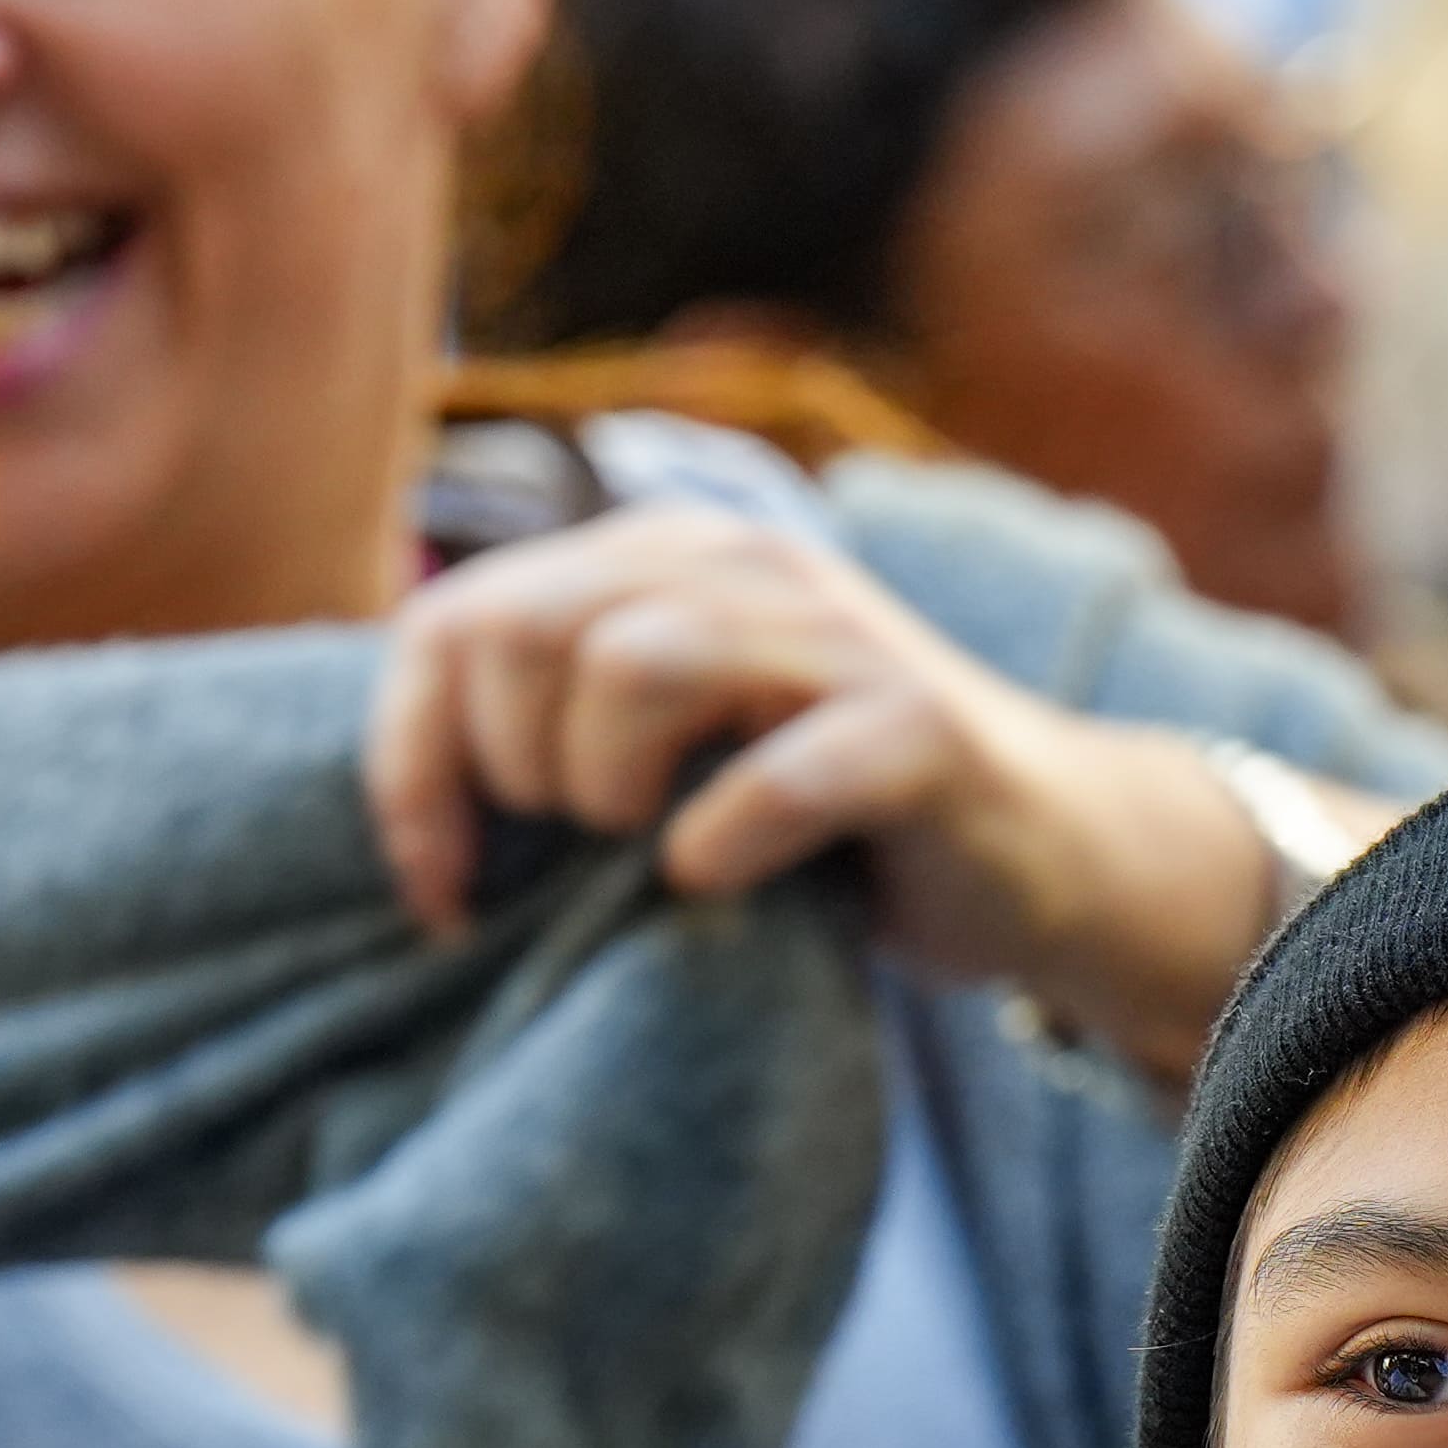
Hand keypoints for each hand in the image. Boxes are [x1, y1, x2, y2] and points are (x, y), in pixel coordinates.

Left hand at [363, 502, 1350, 1083]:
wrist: (1043, 854)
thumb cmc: (826, 824)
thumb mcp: (671, 754)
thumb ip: (553, 729)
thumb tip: (403, 803)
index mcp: (660, 560)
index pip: (455, 618)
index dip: (412, 762)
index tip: (440, 887)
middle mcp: (744, 565)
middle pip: (527, 626)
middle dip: (510, 767)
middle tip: (566, 853)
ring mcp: (837, 639)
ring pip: (638, 662)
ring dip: (605, 786)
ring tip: (637, 854)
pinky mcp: (921, 731)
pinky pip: (787, 770)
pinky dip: (725, 841)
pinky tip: (717, 885)